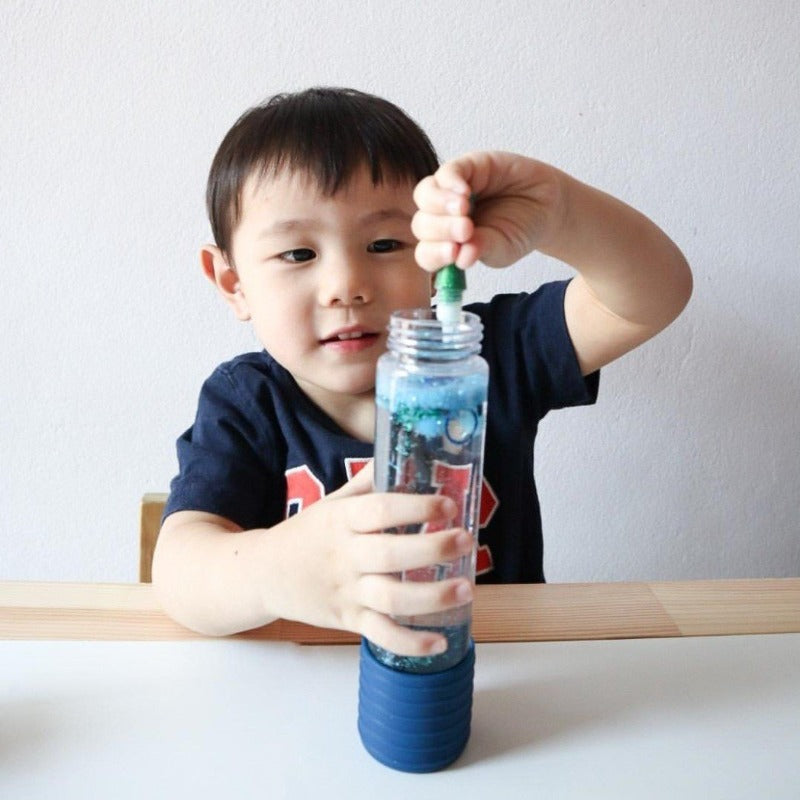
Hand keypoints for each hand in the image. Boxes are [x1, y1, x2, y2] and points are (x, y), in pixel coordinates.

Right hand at [268, 463, 474, 656]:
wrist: (263, 573)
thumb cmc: (307, 533)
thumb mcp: (332, 502)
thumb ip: (367, 482)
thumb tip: (401, 453)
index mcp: (342, 521)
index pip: (380, 510)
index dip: (416, 507)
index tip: (448, 504)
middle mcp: (345, 556)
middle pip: (390, 555)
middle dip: (432, 549)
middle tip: (465, 541)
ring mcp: (346, 591)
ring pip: (391, 599)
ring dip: (431, 597)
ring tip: (465, 589)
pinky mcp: (348, 620)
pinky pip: (381, 635)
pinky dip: (410, 644)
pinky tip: (440, 642)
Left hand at [412, 151, 568, 270]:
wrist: (547, 206)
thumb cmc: (520, 230)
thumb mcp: (503, 248)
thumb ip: (482, 250)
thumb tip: (462, 258)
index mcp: (447, 244)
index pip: (427, 253)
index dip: (434, 254)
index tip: (453, 254)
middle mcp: (443, 218)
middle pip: (422, 224)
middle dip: (441, 229)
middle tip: (466, 230)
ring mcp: (451, 191)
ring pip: (425, 196)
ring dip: (440, 204)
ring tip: (464, 210)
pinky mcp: (466, 166)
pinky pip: (447, 172)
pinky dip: (451, 182)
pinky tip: (465, 192)